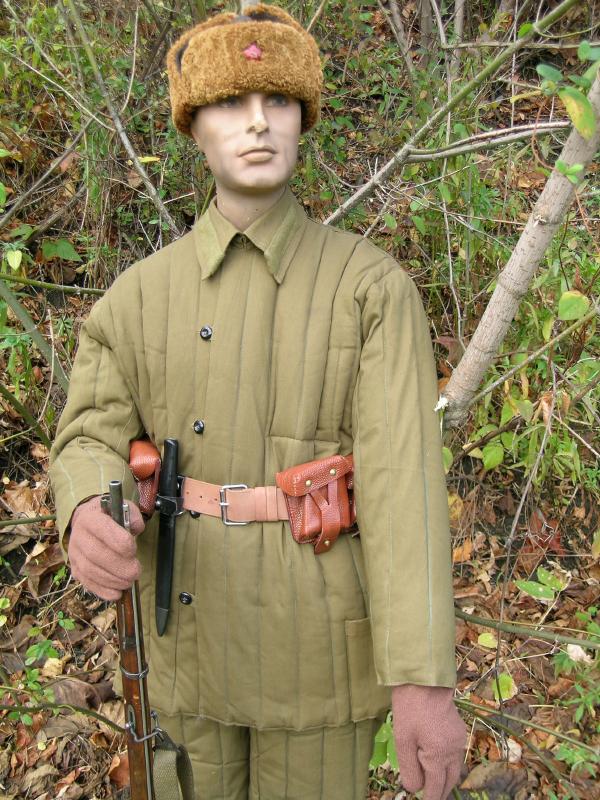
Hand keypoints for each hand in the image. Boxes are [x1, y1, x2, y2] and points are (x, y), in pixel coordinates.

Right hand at [68, 495, 144, 600]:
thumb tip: (136, 528)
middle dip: (119, 566)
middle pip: (96, 554)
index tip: (134, 549)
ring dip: (113, 580)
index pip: (102, 529)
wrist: (87, 523)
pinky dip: (103, 591)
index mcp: (90, 518)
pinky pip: (87, 583)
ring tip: (129, 581)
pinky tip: (117, 593)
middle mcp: (78, 536)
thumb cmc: (109, 516)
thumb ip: (132, 515)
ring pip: (90, 571)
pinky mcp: (75, 569)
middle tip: (136, 572)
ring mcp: (75, 554)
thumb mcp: (122, 508)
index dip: (120, 542)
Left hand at [392, 684, 465, 799]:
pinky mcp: (459, 731)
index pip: (436, 788)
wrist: (425, 680)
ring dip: (445, 779)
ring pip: (455, 770)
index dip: (430, 798)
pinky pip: (456, 756)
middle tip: (429, 797)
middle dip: (440, 792)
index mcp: (440, 756)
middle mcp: (454, 752)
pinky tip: (437, 762)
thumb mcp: (403, 740)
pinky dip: (448, 765)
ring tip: (432, 784)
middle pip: (450, 782)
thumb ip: (409, 768)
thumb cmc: (410, 709)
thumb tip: (415, 790)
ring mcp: (459, 741)